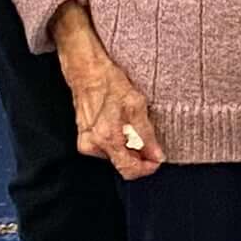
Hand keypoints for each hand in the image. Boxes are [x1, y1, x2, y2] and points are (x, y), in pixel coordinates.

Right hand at [52, 9, 160, 180]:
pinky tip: (120, 124)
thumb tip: (157, 155)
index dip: (146, 168)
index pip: (129, 170)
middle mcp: (93, 145)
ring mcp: (86, 143)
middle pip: (122, 163)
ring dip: (128, 146)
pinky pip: (106, 148)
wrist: (87, 71)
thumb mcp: (136, 105)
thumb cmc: (109, 83)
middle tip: (147, 137)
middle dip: (139, 155)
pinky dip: (118, 141)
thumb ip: (147, 135)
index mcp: (107, 138)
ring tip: (131, 125)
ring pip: (115, 156)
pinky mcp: (83, 139)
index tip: (157, 160)